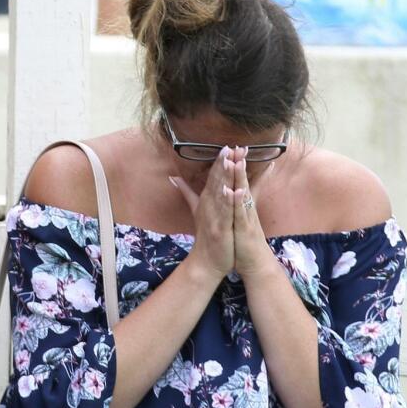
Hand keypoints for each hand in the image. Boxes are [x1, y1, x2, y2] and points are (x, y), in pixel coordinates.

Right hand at [170, 147, 235, 282]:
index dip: (219, 161)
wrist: (205, 261)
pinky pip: (225, 213)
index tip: (226, 146)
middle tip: (231, 147)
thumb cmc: (205, 235)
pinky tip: (234, 190)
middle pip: (216, 181)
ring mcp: (213, 217)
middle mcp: (208, 205)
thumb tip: (173, 177)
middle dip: (223, 164)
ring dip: (225, 178)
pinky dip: (228, 201)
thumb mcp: (197, 211)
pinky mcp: (219, 229)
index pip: (212, 177)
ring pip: (220, 194)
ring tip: (231, 162)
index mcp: (206, 200)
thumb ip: (187, 192)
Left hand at [229, 148, 278, 277]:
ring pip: (243, 194)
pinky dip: (237, 202)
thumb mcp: (238, 220)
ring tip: (235, 161)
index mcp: (243, 205)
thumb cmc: (244, 241)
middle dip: (240, 164)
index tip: (237, 147)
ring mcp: (247, 218)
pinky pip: (240, 213)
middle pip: (243, 182)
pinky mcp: (245, 229)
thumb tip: (234, 192)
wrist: (255, 263)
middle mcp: (247, 208)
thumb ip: (235, 204)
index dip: (238, 165)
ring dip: (239, 178)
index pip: (241, 181)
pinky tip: (234, 190)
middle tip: (239, 146)